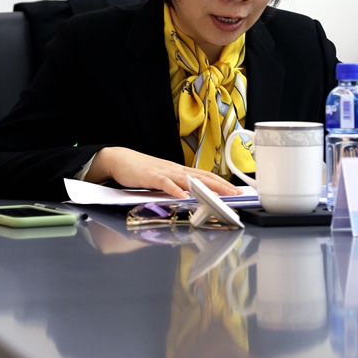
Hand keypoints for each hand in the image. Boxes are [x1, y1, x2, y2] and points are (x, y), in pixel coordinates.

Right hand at [85, 147, 239, 198]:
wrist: (121, 160)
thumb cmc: (142, 171)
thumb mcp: (164, 179)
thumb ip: (177, 187)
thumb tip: (191, 197)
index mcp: (180, 171)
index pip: (206, 176)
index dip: (222, 183)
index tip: (236, 190)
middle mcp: (176, 170)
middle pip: (203, 177)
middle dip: (221, 186)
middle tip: (236, 194)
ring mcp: (165, 173)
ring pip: (189, 180)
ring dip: (205, 188)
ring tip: (219, 196)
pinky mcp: (152, 177)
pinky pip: (166, 184)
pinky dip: (176, 190)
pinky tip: (183, 197)